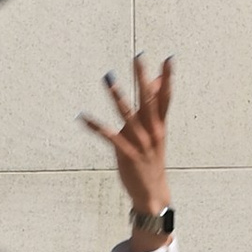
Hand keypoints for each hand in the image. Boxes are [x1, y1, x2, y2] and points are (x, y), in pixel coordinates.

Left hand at [83, 56, 173, 242]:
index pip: (166, 97)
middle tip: (139, 57)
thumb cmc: (152, 160)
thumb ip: (154, 108)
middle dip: (142, 78)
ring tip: (108, 78)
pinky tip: (83, 117)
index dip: (168, 78)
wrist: (152, 193)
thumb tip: (155, 82)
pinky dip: (96, 127)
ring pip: (128, 114)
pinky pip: (110, 137)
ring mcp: (141, 143)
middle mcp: (153, 131)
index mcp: (161, 125)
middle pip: (148, 100)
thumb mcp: (156, 133)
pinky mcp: (127, 154)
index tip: (169, 59)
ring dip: (117, 95)